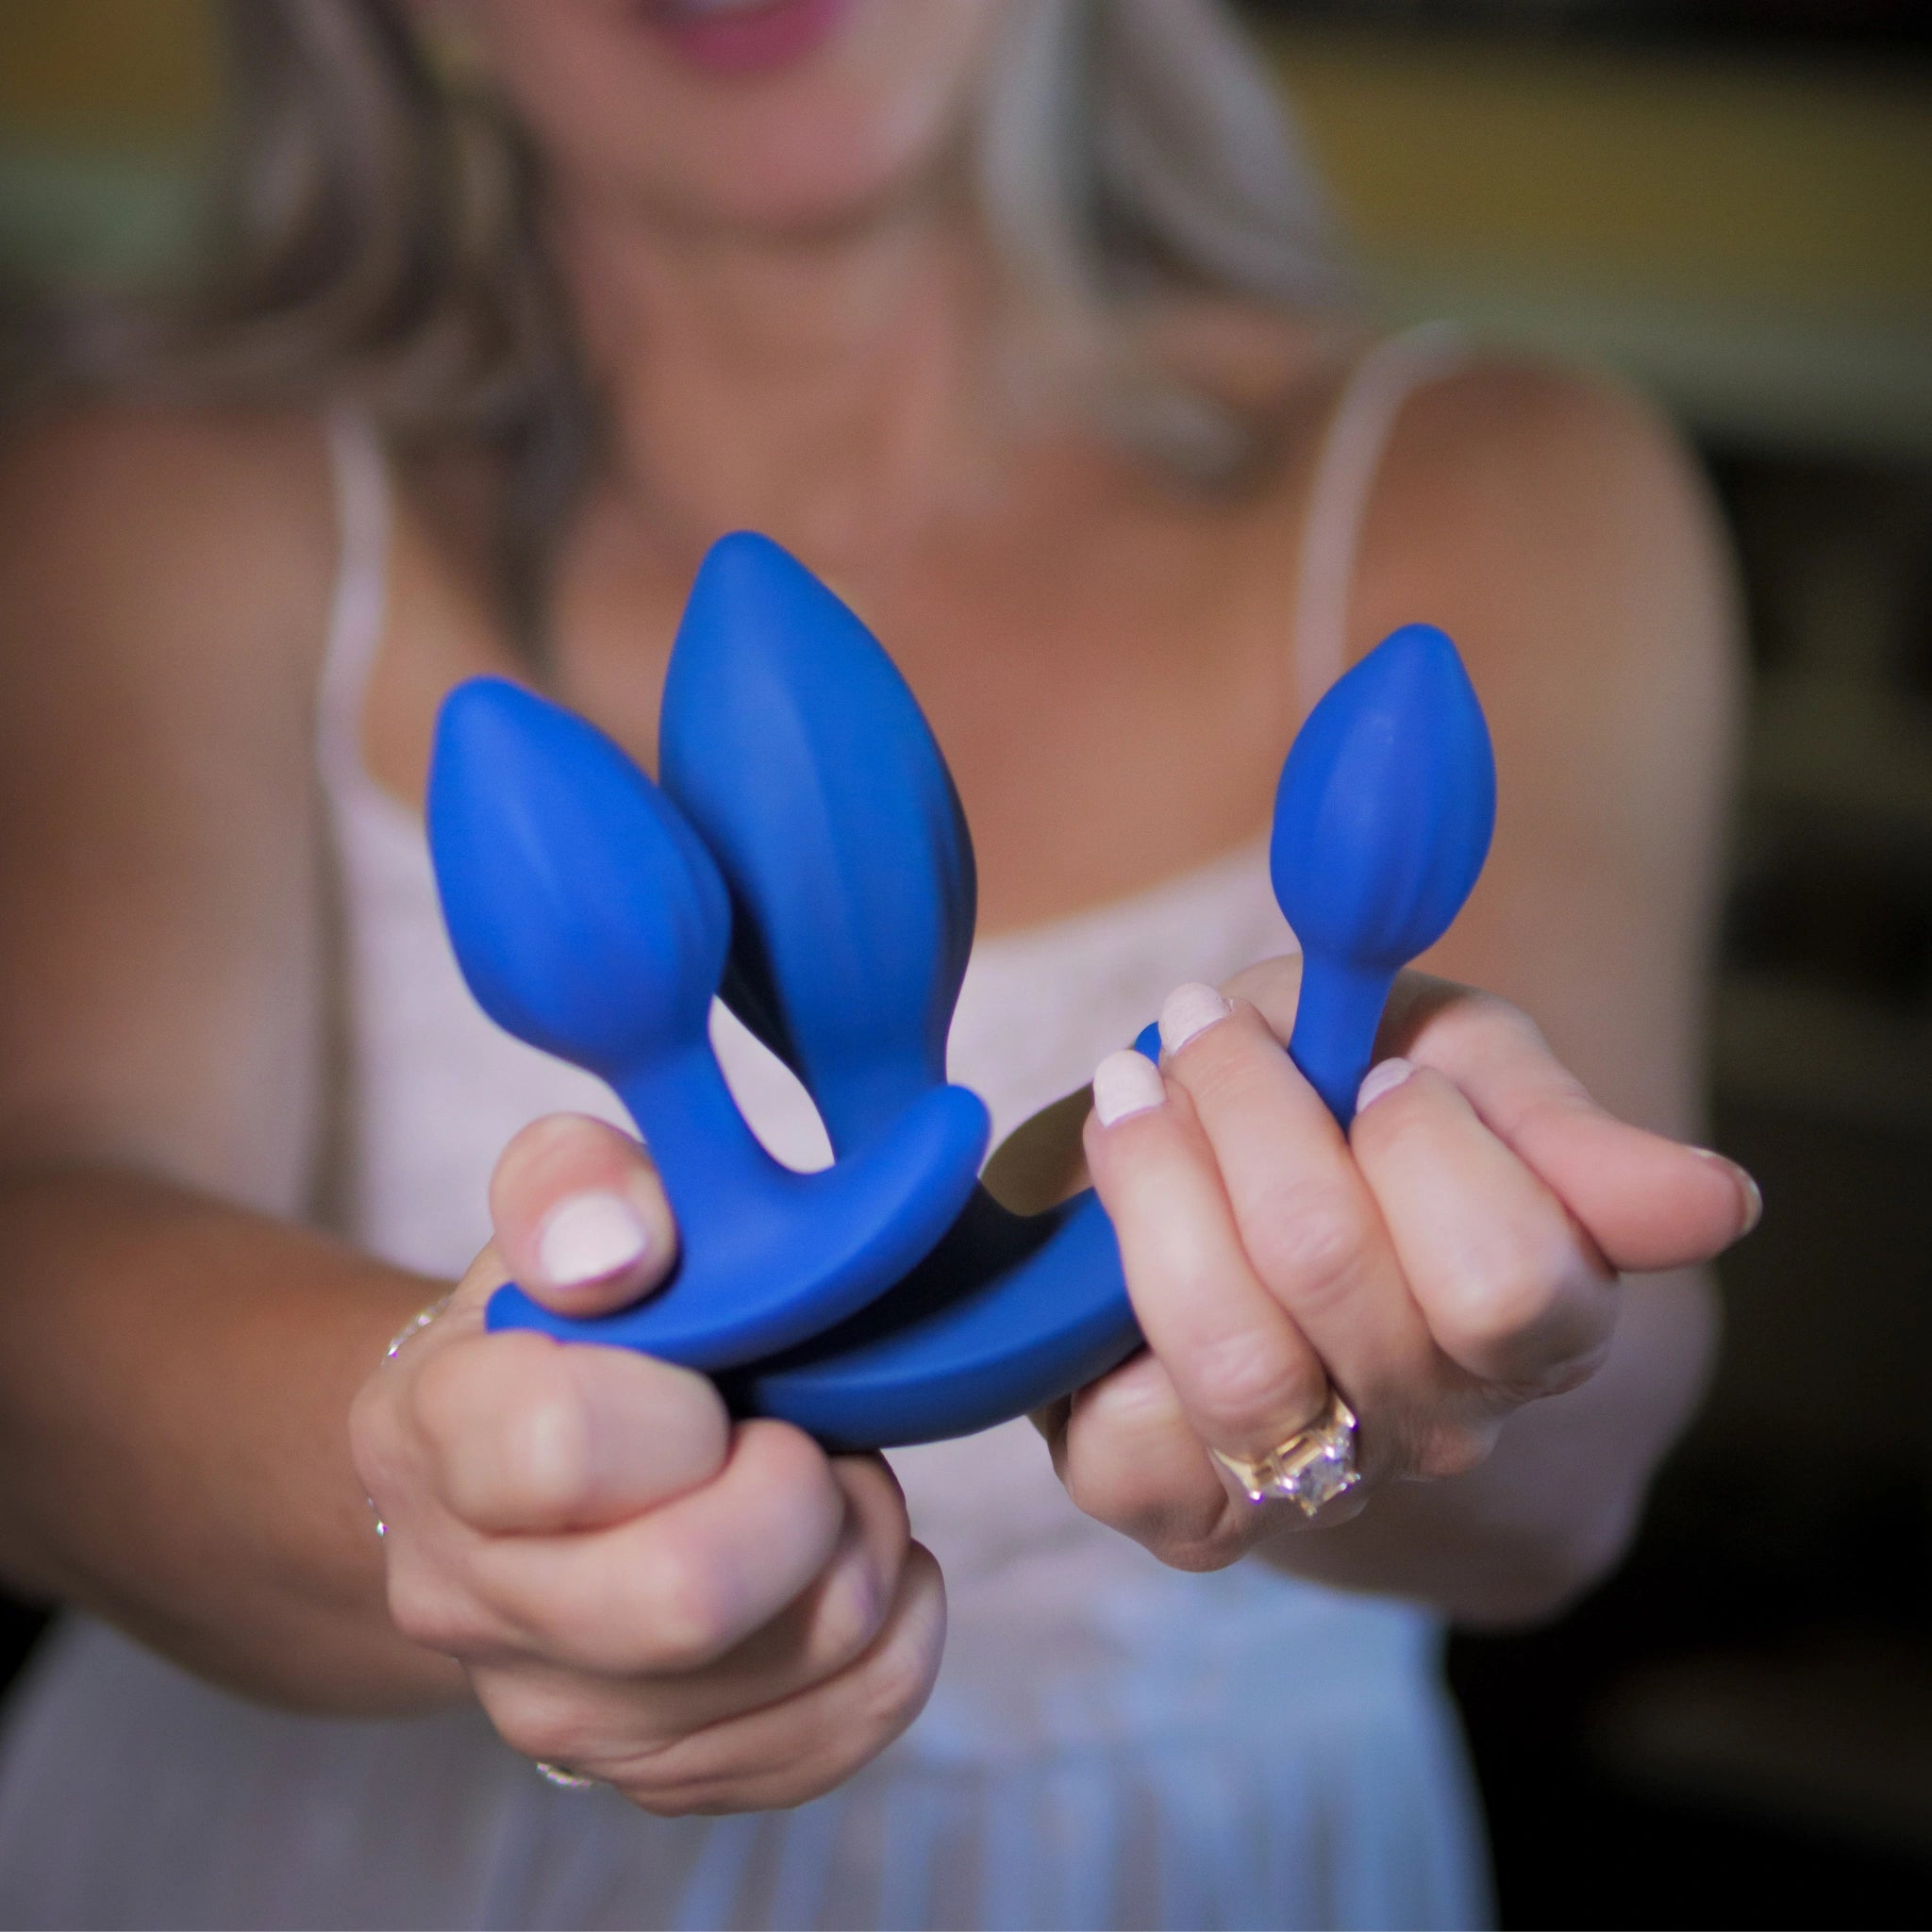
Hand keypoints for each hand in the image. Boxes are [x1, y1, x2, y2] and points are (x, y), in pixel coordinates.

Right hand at [349, 1115, 944, 1813]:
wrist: (519, 1458)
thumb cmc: (567, 1316)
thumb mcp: (561, 1205)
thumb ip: (576, 1185)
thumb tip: (615, 1249)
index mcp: (436, 1435)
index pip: (562, 1450)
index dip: (683, 1406)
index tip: (712, 1377)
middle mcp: (470, 1599)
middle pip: (688, 1598)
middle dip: (805, 1495)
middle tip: (811, 1438)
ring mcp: (560, 1709)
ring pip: (801, 1663)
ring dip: (868, 1550)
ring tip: (828, 1483)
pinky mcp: (654, 1774)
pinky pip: (843, 1731)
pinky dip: (896, 1636)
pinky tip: (849, 1561)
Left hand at [1050, 958, 1756, 1572]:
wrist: (1233, 1174)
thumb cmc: (1353, 1091)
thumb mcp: (1462, 1060)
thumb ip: (1571, 1135)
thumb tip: (1724, 1209)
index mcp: (1542, 1319)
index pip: (1509, 1278)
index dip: (1423, 1145)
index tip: (1378, 1065)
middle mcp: (1442, 1425)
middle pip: (1336, 1281)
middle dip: (1253, 1115)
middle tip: (1209, 1024)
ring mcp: (1315, 1482)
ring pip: (1235, 1367)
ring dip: (1158, 1188)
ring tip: (1135, 1087)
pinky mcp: (1188, 1514)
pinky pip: (1129, 1455)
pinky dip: (1099, 1314)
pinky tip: (1105, 1226)